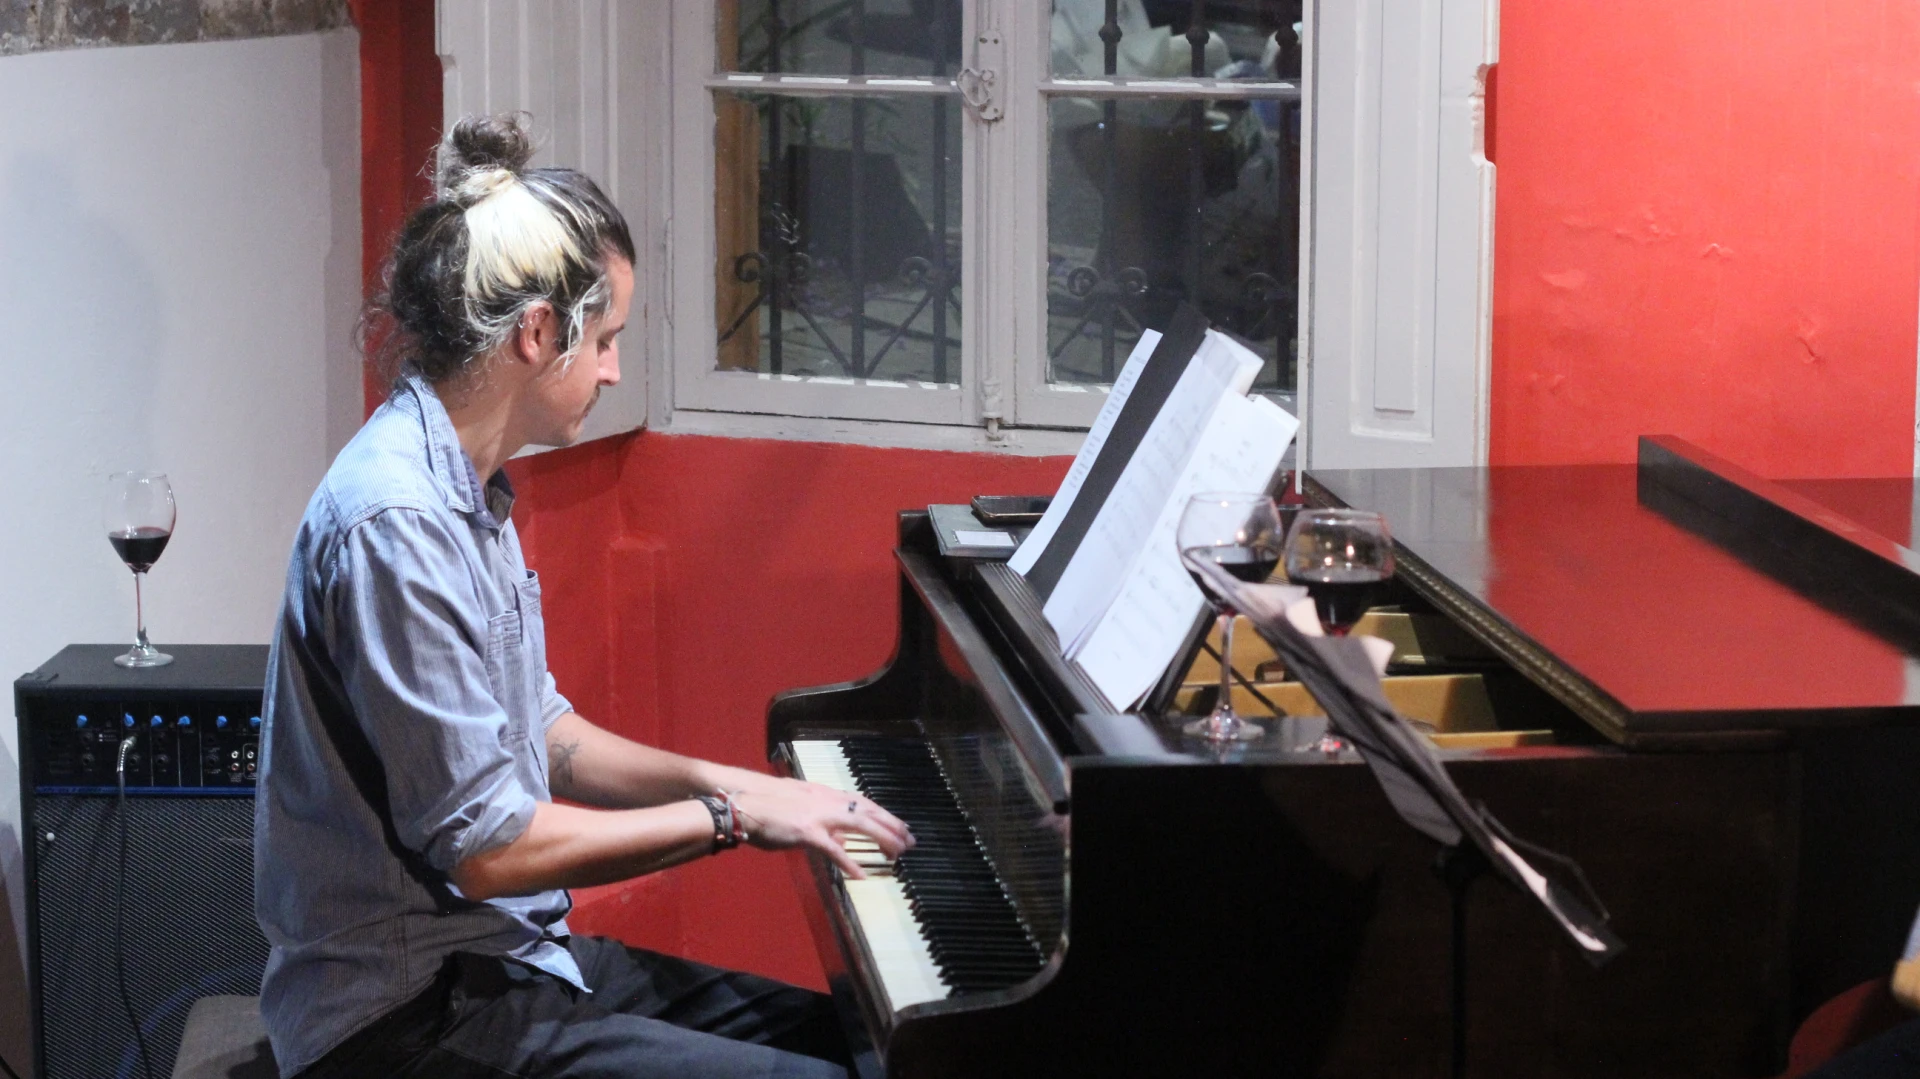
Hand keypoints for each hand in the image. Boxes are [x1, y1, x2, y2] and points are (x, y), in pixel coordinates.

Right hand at [731, 779, 913, 878]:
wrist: (744, 805)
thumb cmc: (769, 808)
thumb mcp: (803, 810)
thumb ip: (826, 825)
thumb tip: (844, 841)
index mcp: (826, 795)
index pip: (864, 803)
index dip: (885, 815)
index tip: (901, 826)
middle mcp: (827, 801)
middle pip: (869, 811)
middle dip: (893, 826)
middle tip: (911, 841)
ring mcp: (818, 815)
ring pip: (860, 824)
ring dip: (882, 838)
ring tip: (897, 854)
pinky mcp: (806, 831)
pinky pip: (833, 849)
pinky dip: (849, 862)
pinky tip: (861, 875)